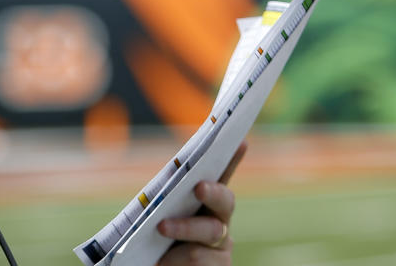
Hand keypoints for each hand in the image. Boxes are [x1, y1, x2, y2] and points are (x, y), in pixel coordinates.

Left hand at [156, 142, 246, 264]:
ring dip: (183, 227)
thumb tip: (168, 179)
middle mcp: (220, 222)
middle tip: (198, 186)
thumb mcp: (156, 218)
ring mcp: (222, 247)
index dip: (233, 159)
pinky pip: (198, 257)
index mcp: (205, 205)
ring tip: (160, 227)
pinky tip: (160, 260)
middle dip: (213, 191)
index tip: (241, 141)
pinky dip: (175, 258)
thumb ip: (166, 201)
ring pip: (209, 231)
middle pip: (225, 201)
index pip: (221, 177)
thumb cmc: (155, 242)